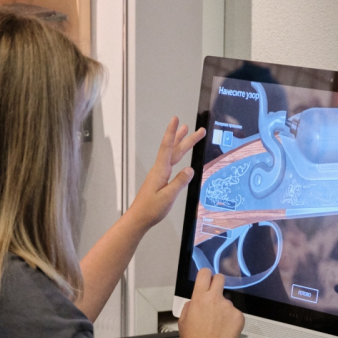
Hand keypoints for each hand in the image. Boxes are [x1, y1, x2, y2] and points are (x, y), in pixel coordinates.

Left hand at [128, 117, 205, 231]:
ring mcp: (159, 174)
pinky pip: (170, 162)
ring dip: (180, 143)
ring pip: (172, 155)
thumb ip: (179, 182)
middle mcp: (159, 169)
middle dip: (186, 138)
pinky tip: (179, 156)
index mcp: (160, 171)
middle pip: (174, 149)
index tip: (176, 119)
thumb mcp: (168, 197)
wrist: (138, 218)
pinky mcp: (160, 179)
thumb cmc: (151, 209)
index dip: (172, 132)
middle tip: (199, 130)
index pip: (167, 147)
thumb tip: (190, 169)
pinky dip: (177, 155)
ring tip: (186, 132)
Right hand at [178, 269, 244, 337]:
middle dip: (217, 283)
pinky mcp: (239, 316)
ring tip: (218, 325)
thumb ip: (190, 306)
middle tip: (215, 295)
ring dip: (223, 309)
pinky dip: (231, 320)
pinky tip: (225, 331)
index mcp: (199, 297)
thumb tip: (196, 302)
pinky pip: (234, 314)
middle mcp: (215, 298)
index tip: (207, 278)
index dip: (206, 274)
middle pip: (220, 278)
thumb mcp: (183, 320)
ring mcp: (229, 307)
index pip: (204, 273)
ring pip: (227, 301)